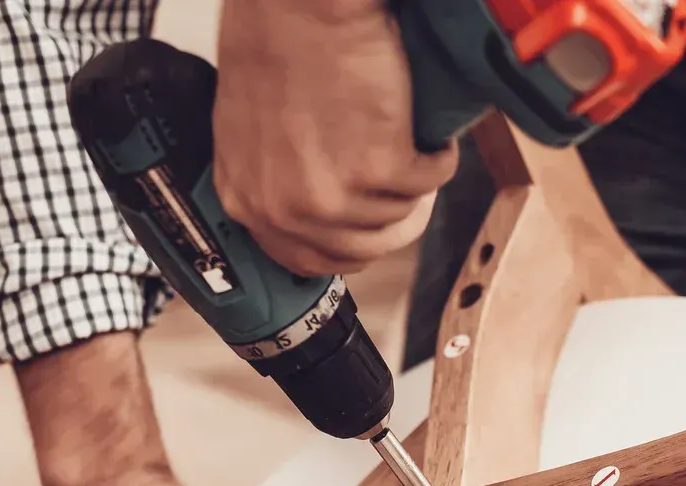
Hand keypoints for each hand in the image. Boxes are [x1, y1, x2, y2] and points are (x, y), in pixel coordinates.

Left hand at [212, 0, 457, 275]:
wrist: (303, 2)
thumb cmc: (274, 36)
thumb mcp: (249, 123)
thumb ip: (272, 173)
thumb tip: (311, 203)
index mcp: (247, 198)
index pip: (303, 260)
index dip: (345, 246)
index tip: (369, 231)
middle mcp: (285, 209)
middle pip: (361, 248)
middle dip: (390, 220)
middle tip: (405, 186)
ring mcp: (332, 195)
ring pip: (399, 216)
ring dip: (413, 182)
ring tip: (411, 143)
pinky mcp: (380, 170)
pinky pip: (429, 181)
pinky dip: (438, 157)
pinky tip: (430, 135)